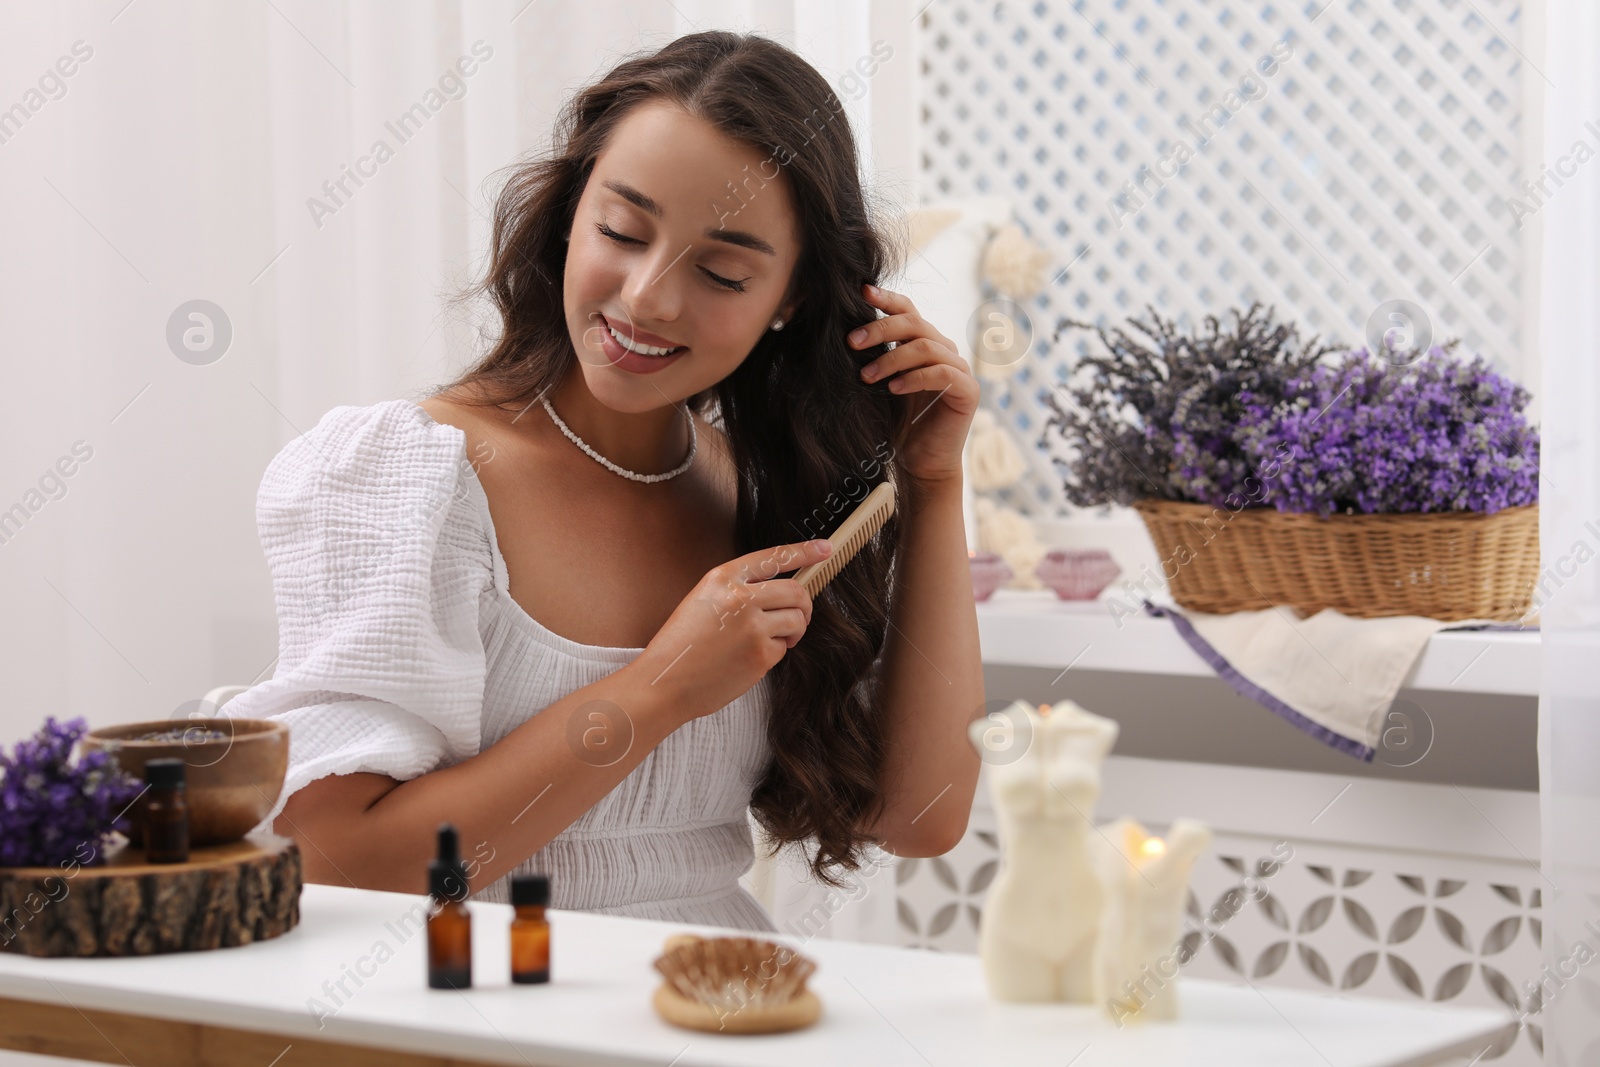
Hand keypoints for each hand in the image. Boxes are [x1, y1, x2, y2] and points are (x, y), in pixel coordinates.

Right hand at [630, 538, 834, 724]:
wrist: (664, 683)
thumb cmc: (682, 646)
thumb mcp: (702, 602)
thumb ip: (737, 590)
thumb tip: (781, 591)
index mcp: (722, 578)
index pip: (773, 557)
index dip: (804, 551)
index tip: (825, 548)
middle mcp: (739, 597)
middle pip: (796, 590)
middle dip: (805, 605)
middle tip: (799, 617)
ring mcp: (752, 626)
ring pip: (797, 619)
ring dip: (794, 631)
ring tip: (775, 640)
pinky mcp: (761, 654)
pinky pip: (784, 647)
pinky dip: (775, 653)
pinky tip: (751, 659)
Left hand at [850, 283, 979, 487]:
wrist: (920, 464)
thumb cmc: (897, 425)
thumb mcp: (880, 385)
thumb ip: (874, 358)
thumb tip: (843, 332)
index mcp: (924, 343)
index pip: (908, 311)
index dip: (886, 298)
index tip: (861, 293)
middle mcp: (944, 350)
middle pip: (915, 323)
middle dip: (881, 329)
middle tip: (852, 342)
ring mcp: (959, 369)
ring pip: (926, 347)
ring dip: (892, 359)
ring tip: (867, 376)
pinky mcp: (968, 390)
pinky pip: (942, 373)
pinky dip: (915, 378)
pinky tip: (893, 389)